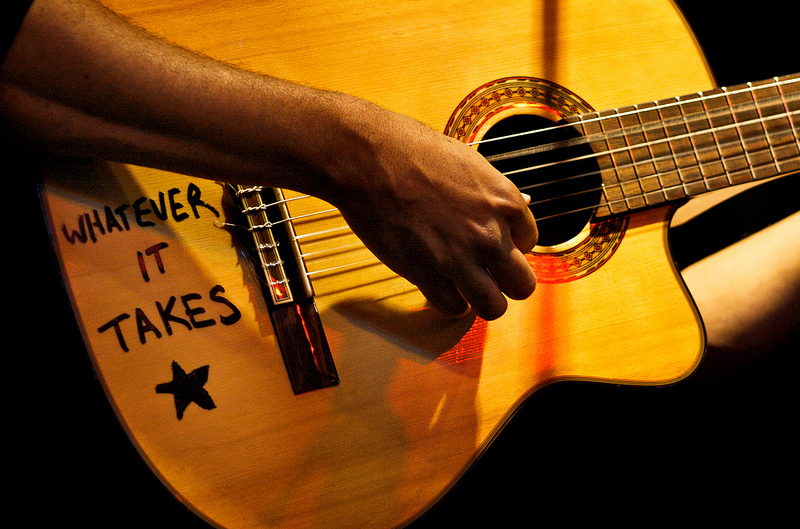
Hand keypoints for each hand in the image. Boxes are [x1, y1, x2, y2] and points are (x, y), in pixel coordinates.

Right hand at [330, 108, 537, 320]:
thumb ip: (493, 193)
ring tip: (468, 287)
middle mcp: (488, 234)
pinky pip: (453, 307)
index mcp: (504, 201)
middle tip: (491, 275)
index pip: (530, 242)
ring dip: (483, 300)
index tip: (493, 241)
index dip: (511, 244)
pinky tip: (441, 285)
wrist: (369, 160)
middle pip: (522, 286)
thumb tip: (519, 205)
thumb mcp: (469, 163)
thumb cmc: (414, 152)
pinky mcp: (426, 274)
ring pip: (493, 307)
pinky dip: (449, 301)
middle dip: (508, 283)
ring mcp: (458, 258)